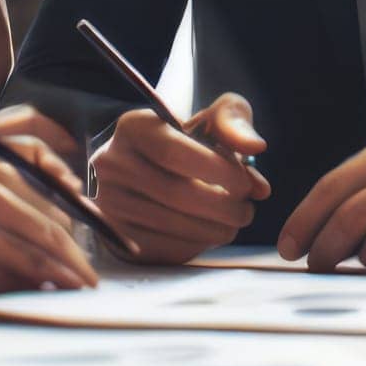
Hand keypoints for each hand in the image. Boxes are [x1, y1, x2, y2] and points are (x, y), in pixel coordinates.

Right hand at [0, 134, 99, 298]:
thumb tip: (40, 159)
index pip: (54, 179)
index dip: (74, 206)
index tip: (84, 224)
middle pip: (55, 222)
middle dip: (76, 249)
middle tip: (89, 269)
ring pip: (42, 254)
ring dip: (65, 274)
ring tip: (79, 289)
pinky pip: (15, 279)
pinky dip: (36, 288)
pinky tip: (45, 296)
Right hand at [91, 94, 269, 264]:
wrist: (146, 166)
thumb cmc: (185, 140)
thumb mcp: (209, 118)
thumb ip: (234, 121)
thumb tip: (255, 148)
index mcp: (134, 127)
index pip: (173, 152)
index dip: (217, 171)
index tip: (245, 183)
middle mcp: (112, 164)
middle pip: (174, 193)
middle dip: (222, 207)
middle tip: (246, 210)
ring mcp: (110, 203)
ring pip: (170, 225)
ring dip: (214, 229)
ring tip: (235, 221)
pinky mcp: (116, 237)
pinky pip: (163, 247)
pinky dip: (196, 244)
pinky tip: (211, 232)